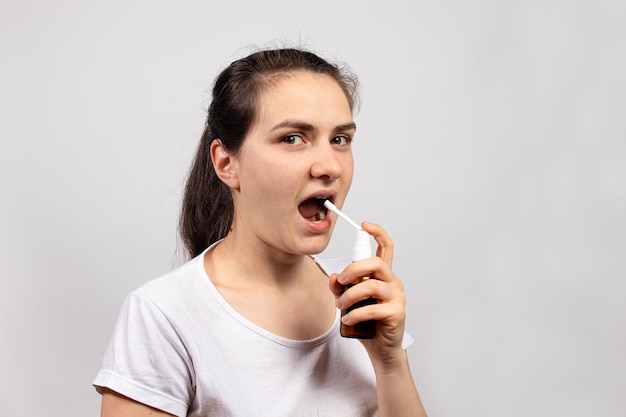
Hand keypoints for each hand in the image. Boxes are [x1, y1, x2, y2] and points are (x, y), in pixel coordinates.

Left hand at [329, 222, 406, 363]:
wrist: (380, 349)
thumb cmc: (366, 322)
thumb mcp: (348, 301)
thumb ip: (340, 287)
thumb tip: (334, 276)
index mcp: (383, 275)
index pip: (386, 247)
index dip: (377, 233)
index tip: (364, 225)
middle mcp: (392, 282)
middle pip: (376, 263)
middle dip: (354, 268)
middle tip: (341, 281)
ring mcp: (396, 297)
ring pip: (372, 286)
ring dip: (350, 295)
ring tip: (340, 306)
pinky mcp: (396, 313)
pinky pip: (372, 308)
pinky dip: (355, 314)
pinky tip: (347, 319)